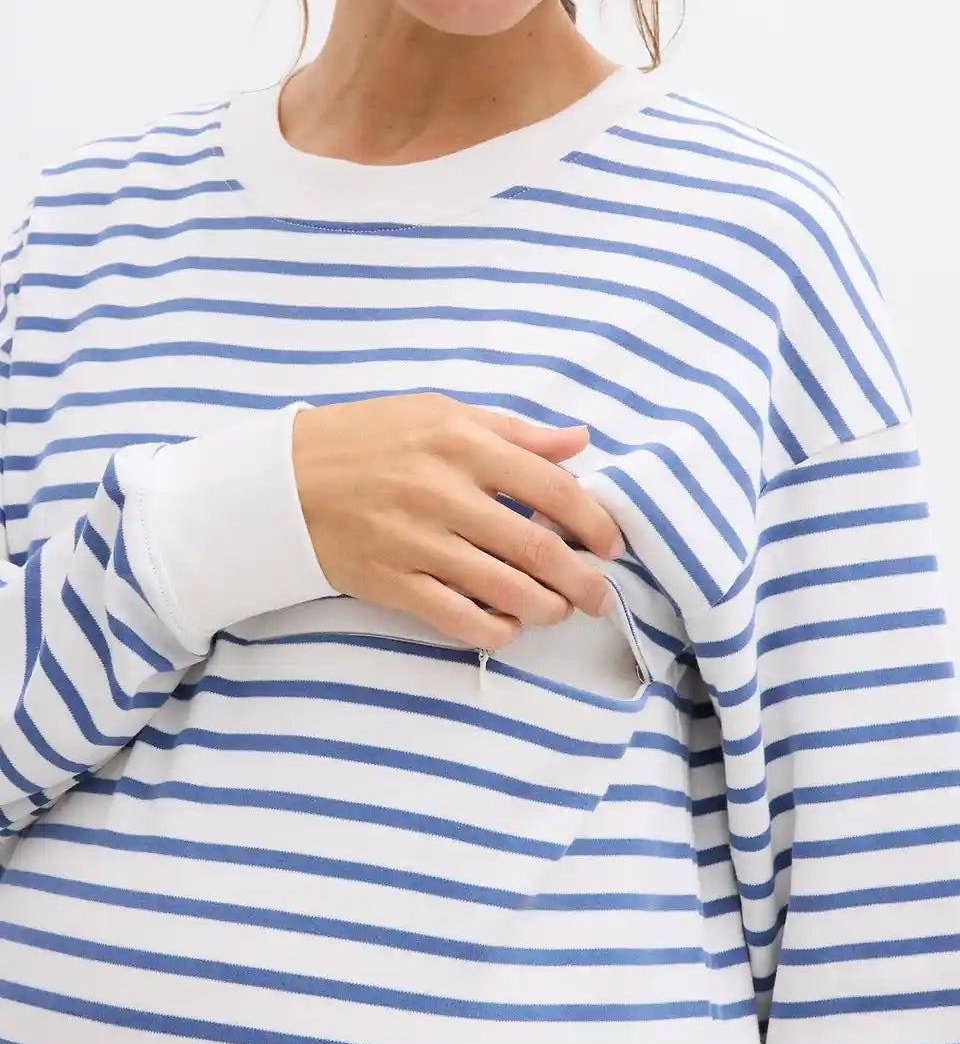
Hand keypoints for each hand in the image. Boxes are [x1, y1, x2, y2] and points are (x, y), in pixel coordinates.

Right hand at [292, 392, 624, 648]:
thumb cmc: (366, 438)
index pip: (551, 486)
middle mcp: (443, 492)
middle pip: (536, 546)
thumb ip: (513, 431)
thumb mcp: (439, 413)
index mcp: (462, 443)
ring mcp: (416, 541)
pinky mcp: (390, 581)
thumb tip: (579, 441)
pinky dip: (494, 629)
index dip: (592, 520)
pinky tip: (510, 627)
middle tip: (600, 595)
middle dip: (581, 579)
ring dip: (546, 607)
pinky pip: (457, 617)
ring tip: (561, 611)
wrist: (282, 478)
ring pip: (504, 588)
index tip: (610, 543)